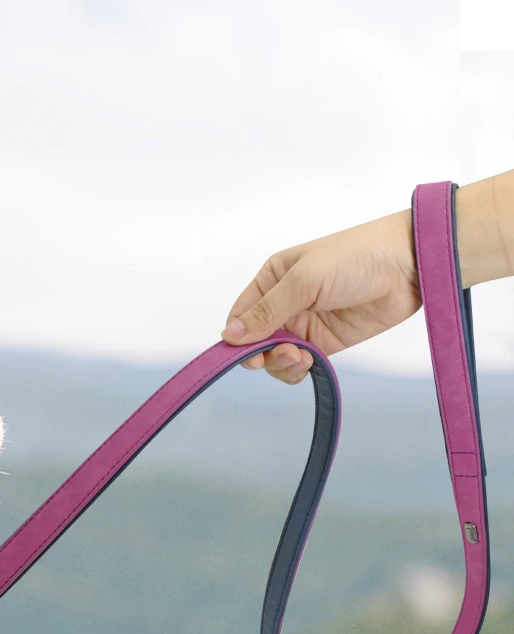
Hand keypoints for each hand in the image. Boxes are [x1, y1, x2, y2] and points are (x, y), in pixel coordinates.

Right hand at [221, 209, 420, 384]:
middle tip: (284, 354)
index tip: (248, 353)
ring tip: (302, 359)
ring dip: (281, 364)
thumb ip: (267, 310)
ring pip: (275, 357)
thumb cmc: (356, 258)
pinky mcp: (325, 343)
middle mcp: (284, 303)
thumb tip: (228, 335)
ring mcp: (304, 324)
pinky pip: (299, 364)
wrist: (409, 266)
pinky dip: (298, 370)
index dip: (238, 338)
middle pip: (256, 342)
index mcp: (272, 280)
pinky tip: (309, 364)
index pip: (241, 316)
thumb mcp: (304, 280)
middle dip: (263, 354)